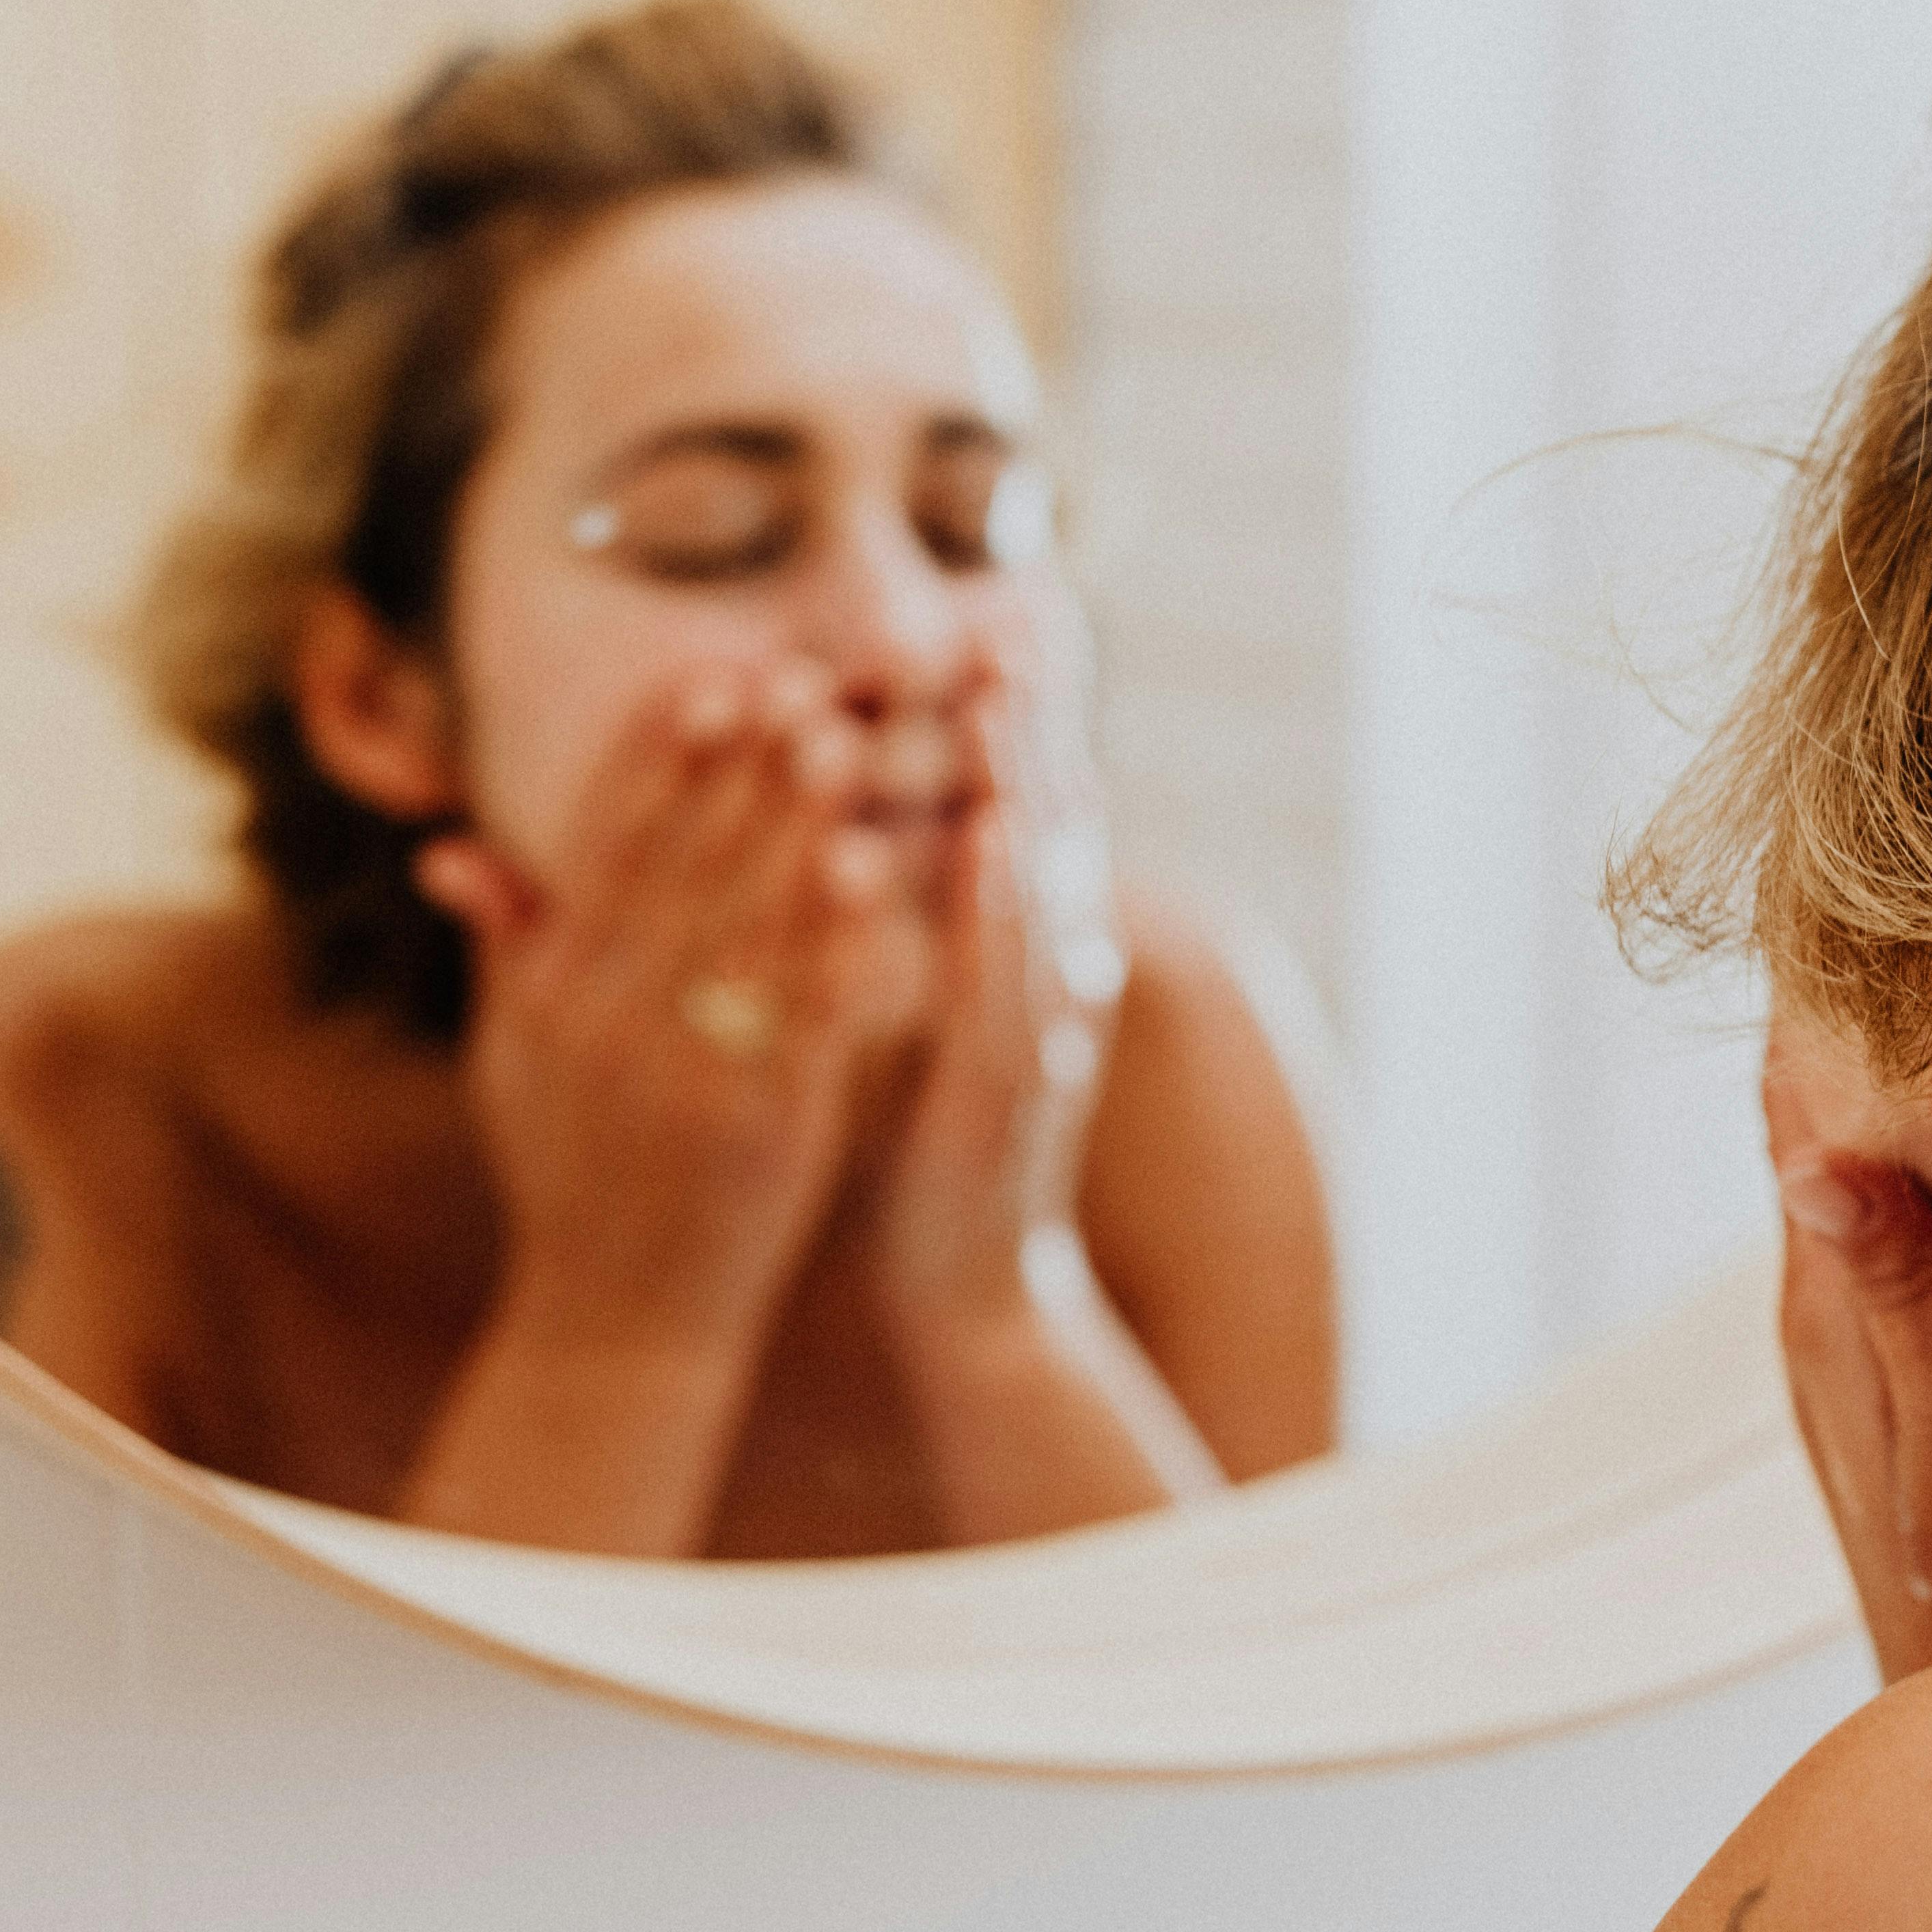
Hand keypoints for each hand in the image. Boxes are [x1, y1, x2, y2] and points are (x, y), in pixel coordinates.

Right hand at [413, 665, 915, 1359]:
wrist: (618, 1320)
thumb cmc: (565, 1176)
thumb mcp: (510, 1064)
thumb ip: (503, 949)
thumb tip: (451, 849)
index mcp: (551, 997)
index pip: (606, 849)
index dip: (658, 760)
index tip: (708, 678)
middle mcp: (609, 1025)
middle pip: (682, 869)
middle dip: (739, 769)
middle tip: (797, 679)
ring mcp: (686, 1076)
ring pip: (743, 927)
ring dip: (791, 826)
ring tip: (841, 740)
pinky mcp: (763, 1126)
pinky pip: (802, 1013)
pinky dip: (832, 937)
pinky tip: (870, 868)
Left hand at [865, 659, 1122, 1348]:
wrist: (973, 1304)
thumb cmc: (926, 1167)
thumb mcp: (921, 1033)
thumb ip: (918, 949)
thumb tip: (884, 854)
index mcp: (1021, 974)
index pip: (1020, 830)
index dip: (1012, 740)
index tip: (991, 639)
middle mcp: (1047, 991)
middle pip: (1044, 836)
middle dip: (1030, 734)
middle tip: (1012, 627)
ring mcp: (1039, 1037)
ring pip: (1036, 890)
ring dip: (1022, 789)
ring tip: (1001, 697)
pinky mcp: (1009, 1087)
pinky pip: (1008, 977)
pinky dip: (1005, 901)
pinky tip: (993, 835)